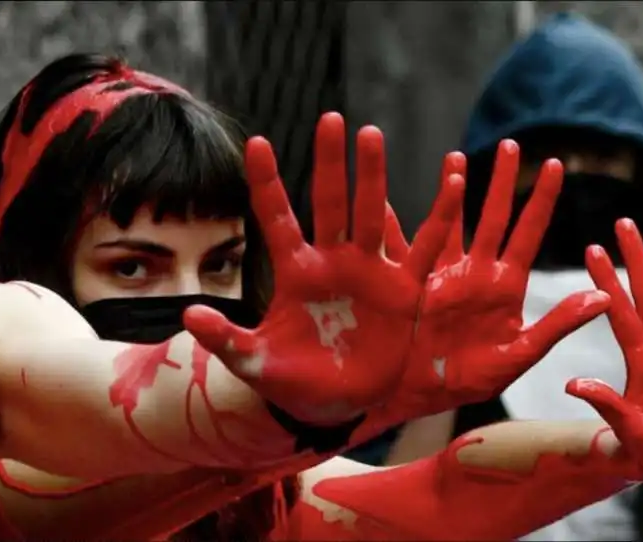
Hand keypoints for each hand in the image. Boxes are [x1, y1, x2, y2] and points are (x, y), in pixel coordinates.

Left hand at [183, 113, 462, 424]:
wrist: (332, 404)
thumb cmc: (289, 380)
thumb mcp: (254, 361)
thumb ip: (225, 338)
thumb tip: (189, 314)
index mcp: (295, 272)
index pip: (277, 218)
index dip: (267, 183)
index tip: (256, 143)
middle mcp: (332, 261)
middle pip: (330, 202)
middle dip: (330, 163)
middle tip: (331, 120)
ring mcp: (369, 272)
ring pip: (371, 214)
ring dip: (373, 176)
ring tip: (371, 134)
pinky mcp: (402, 290)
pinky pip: (424, 248)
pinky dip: (439, 217)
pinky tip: (453, 182)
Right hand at [385, 140, 608, 413]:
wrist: (424, 394)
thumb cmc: (471, 380)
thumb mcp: (519, 355)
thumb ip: (557, 325)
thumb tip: (603, 297)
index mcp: (504, 286)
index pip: (528, 233)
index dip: (541, 200)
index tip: (554, 164)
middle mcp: (476, 272)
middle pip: (493, 216)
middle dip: (502, 180)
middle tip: (510, 143)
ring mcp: (443, 274)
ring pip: (451, 220)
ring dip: (454, 189)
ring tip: (457, 157)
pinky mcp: (412, 282)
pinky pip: (406, 246)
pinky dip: (398, 223)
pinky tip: (391, 198)